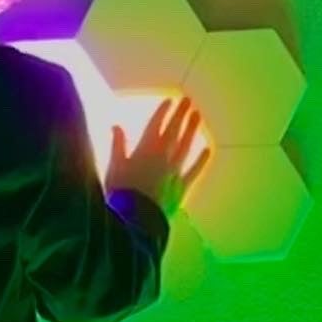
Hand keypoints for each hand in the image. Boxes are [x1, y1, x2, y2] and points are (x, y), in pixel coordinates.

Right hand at [106, 96, 210, 217]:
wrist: (135, 221)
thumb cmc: (120, 194)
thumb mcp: (114, 167)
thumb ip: (117, 145)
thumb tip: (116, 125)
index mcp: (144, 150)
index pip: (156, 125)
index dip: (163, 112)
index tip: (170, 100)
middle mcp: (163, 157)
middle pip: (173, 131)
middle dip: (180, 115)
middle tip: (188, 101)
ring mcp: (174, 171)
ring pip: (185, 146)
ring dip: (192, 130)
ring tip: (198, 115)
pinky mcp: (182, 187)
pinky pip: (194, 170)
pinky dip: (201, 160)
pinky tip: (207, 149)